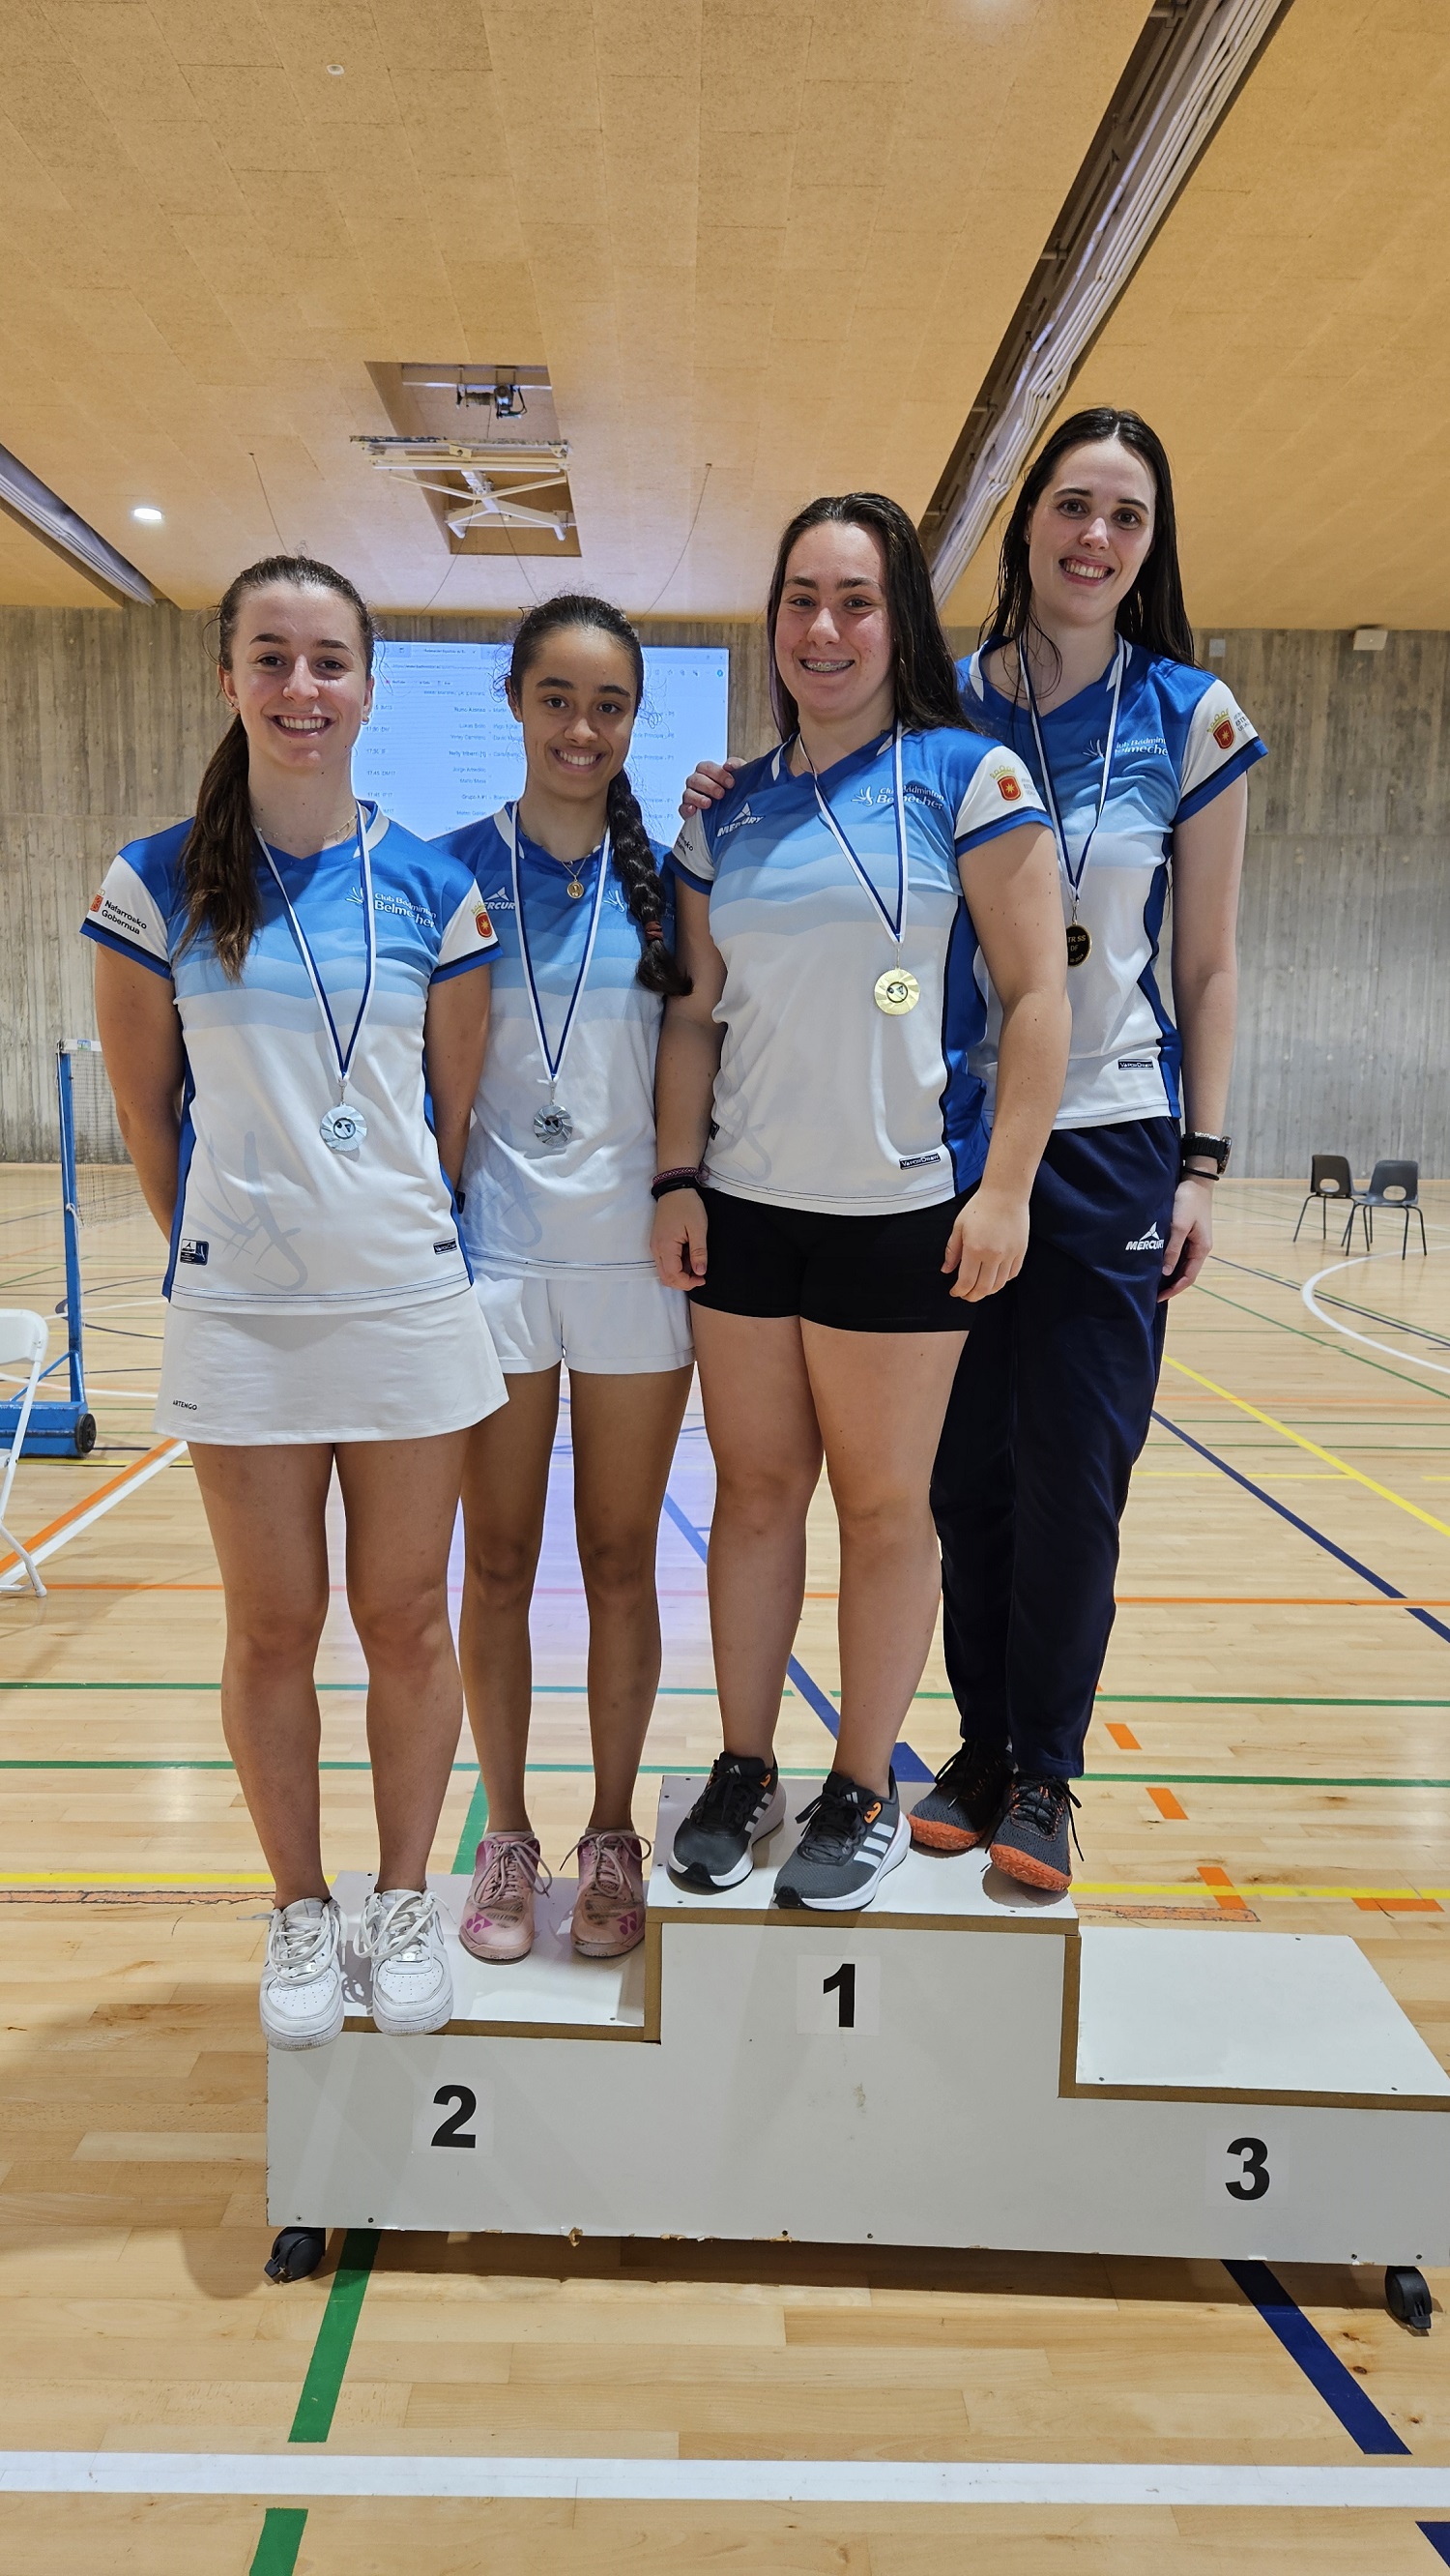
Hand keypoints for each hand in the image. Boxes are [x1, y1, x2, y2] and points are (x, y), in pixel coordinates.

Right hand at [651, 1187, 707, 1291]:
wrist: (674, 1189)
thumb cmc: (687, 1206)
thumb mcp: (698, 1229)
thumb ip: (699, 1252)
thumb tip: (700, 1272)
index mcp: (666, 1246)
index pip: (673, 1275)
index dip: (688, 1282)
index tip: (703, 1279)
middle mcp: (656, 1249)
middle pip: (666, 1278)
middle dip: (683, 1282)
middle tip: (700, 1277)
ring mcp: (655, 1246)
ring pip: (664, 1271)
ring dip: (679, 1274)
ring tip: (695, 1263)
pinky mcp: (657, 1242)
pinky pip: (664, 1262)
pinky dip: (676, 1265)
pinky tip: (688, 1257)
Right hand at [679, 758, 737, 818]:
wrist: (738, 810)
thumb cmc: (735, 790)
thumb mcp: (741, 775)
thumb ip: (736, 765)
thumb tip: (728, 765)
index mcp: (708, 772)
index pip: (706, 767)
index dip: (718, 773)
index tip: (731, 783)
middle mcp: (697, 782)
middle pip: (695, 779)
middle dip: (709, 786)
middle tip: (721, 794)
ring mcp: (691, 796)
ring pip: (688, 793)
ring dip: (698, 798)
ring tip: (708, 804)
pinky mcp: (688, 811)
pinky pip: (682, 808)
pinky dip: (687, 809)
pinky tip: (693, 810)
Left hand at [943, 1187, 1029, 1303]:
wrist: (1006, 1193)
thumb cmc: (980, 1206)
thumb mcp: (959, 1226)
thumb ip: (952, 1251)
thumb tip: (946, 1270)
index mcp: (975, 1248)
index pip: (966, 1281)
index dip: (959, 1291)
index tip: (955, 1292)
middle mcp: (993, 1255)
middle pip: (983, 1288)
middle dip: (972, 1296)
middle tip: (965, 1295)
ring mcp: (1009, 1254)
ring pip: (999, 1285)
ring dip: (987, 1291)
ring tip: (979, 1289)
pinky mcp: (1021, 1252)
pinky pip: (1011, 1275)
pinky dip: (1002, 1281)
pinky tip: (994, 1278)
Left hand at [1159, 1175, 1213, 1299]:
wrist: (1195, 1180)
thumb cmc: (1188, 1201)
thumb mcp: (1179, 1225)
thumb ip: (1173, 1248)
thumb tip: (1166, 1271)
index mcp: (1201, 1249)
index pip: (1188, 1277)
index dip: (1174, 1289)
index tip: (1158, 1297)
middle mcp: (1199, 1248)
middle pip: (1185, 1273)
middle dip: (1171, 1285)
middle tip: (1151, 1293)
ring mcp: (1194, 1241)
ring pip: (1181, 1264)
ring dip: (1169, 1274)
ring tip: (1152, 1282)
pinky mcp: (1187, 1234)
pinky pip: (1179, 1253)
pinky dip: (1169, 1261)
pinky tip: (1156, 1264)